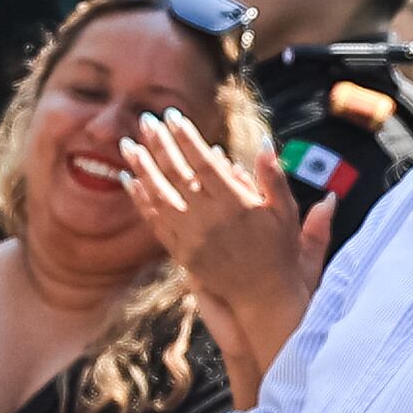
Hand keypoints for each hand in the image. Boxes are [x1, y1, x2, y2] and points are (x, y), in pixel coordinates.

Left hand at [126, 110, 329, 331]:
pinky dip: (142, 200)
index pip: (204, 164)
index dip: (186, 138)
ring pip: (160, 197)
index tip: (172, 116)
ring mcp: (192, 238)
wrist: (263, 297)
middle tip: (144, 120)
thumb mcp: (285, 212)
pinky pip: (156, 222)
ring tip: (127, 146)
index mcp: (235, 205)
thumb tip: (264, 142)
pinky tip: (130, 181)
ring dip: (142, 169)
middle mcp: (209, 220)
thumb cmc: (279, 250)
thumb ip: (273, 177)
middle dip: (159, 145)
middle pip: (177, 175)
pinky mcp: (182, 253)